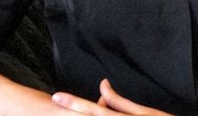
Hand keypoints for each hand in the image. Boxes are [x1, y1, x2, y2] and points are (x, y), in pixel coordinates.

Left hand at [52, 79, 173, 115]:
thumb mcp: (143, 112)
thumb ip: (119, 101)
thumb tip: (102, 85)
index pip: (92, 110)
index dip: (73, 102)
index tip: (56, 95)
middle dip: (71, 110)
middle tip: (54, 99)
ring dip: (83, 115)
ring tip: (69, 106)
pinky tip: (90, 112)